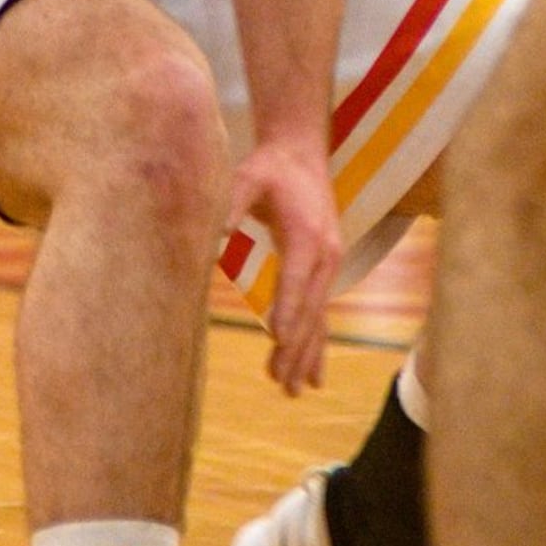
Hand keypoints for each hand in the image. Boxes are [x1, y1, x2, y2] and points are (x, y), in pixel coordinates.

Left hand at [226, 136, 342, 398]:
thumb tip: (216, 232)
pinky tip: (313, 376)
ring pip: (319, 318)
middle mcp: (325, 254)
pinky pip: (321, 313)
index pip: (296, 279)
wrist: (301, 155)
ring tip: (293, 391)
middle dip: (296, 347)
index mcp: (307, 235)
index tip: (278, 340)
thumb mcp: (246, 178)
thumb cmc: (269, 168)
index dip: (287, 310)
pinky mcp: (324, 270)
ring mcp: (330, 265)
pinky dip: (317, 345)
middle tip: (281, 382)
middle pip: (310, 308)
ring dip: (307, 355)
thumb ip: (232, 204)